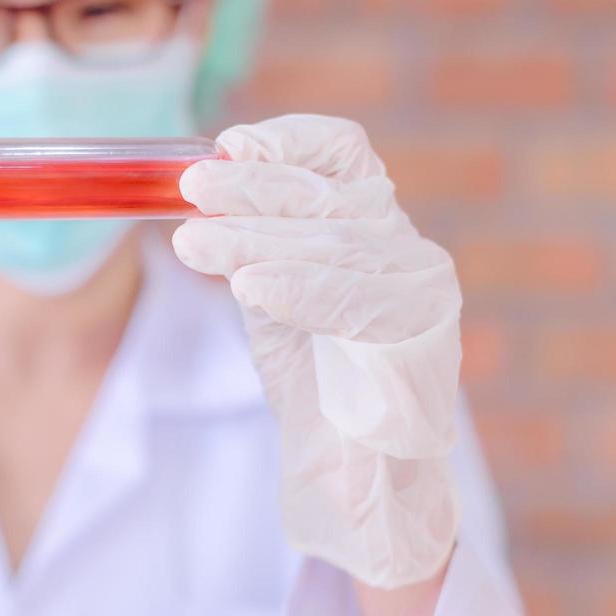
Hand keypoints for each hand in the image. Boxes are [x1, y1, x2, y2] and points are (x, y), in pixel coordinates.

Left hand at [172, 114, 460, 587]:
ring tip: (195, 244)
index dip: (288, 140)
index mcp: (372, 226)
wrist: (364, 475)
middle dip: (253, 190)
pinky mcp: (425, 347)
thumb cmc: (315, 379)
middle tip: (190, 190)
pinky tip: (252, 288)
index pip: (343, 154)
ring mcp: (423, 298)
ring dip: (256, 240)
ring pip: (339, 247)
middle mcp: (406, 250)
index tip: (230, 143)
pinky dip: (302, 290)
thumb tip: (195, 192)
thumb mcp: (273, 294)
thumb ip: (250, 245)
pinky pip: (361, 307)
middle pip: (330, 198)